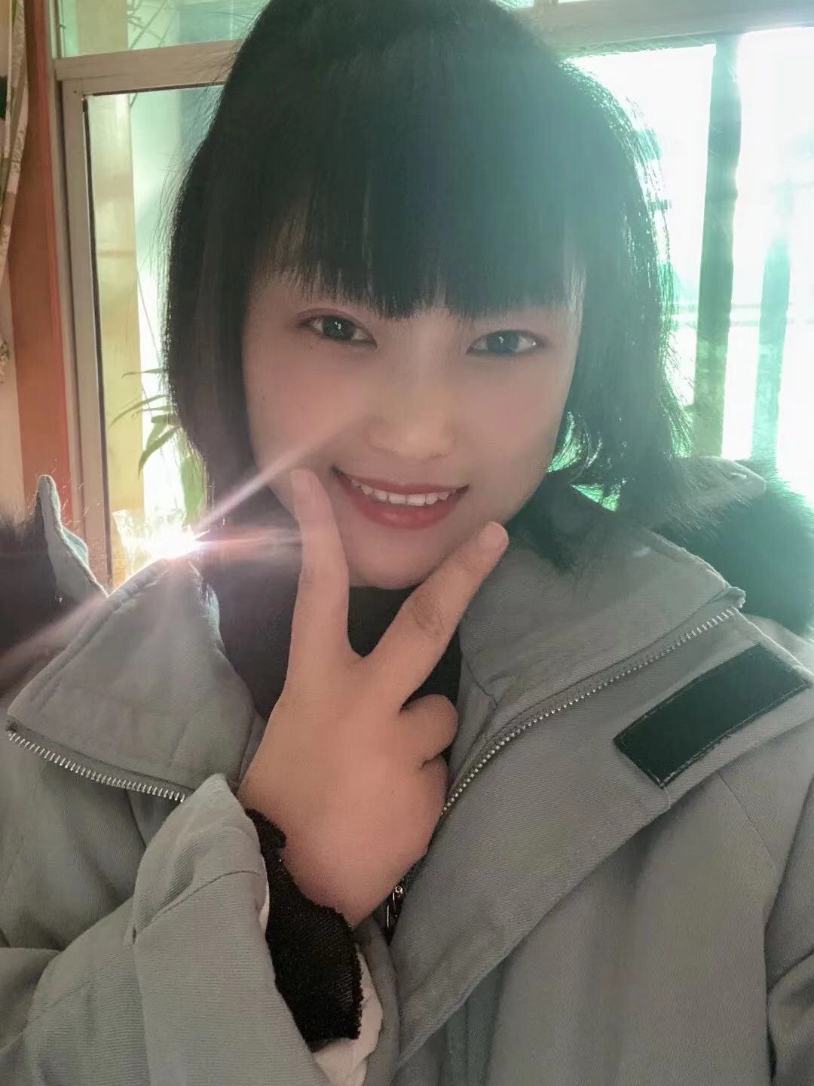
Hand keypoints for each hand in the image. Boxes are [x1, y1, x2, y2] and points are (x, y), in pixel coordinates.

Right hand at [237, 468, 507, 926]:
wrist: (285, 891)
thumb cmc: (278, 804)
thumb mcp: (294, 731)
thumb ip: (339, 697)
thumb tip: (393, 687)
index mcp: (316, 684)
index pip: (317, 591)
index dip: (318, 530)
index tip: (314, 480)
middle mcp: (363, 702)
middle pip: (424, 623)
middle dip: (463, 575)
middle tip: (497, 537)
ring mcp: (401, 746)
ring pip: (442, 715)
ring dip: (423, 739)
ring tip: (383, 779)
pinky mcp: (430, 791)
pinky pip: (442, 772)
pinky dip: (424, 787)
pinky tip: (391, 813)